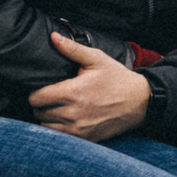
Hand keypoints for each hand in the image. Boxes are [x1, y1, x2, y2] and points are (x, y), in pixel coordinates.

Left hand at [31, 33, 150, 141]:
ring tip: (58, 108)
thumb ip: (73, 49)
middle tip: (52, 97)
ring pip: (47, 127)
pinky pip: (60, 137)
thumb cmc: (118, 79)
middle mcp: (73, 114)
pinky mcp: (85, 139)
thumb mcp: (97, 59)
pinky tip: (68, 119)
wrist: (140, 102)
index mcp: (73, 93)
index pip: (36, 98)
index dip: (36, 92)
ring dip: (49, 118)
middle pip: (39, 113)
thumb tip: (54, 37)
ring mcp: (79, 129)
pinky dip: (60, 129)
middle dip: (42, 104)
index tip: (44, 88)